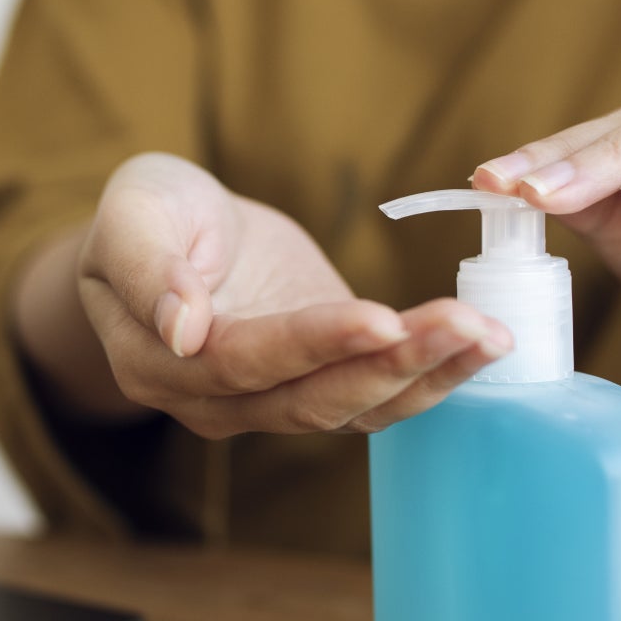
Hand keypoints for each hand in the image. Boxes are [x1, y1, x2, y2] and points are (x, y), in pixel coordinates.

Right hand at [76, 153, 511, 438]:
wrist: (172, 229)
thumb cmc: (145, 213)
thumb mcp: (131, 214)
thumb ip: (146, 268)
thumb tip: (183, 329)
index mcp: (159, 365)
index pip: (243, 363)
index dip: (314, 344)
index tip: (381, 316)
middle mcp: (216, 403)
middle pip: (310, 399)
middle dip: (393, 365)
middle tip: (467, 326)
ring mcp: (271, 401)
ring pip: (354, 407)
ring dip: (427, 374)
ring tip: (490, 335)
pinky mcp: (320, 381)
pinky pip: (377, 392)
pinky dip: (433, 373)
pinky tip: (483, 343)